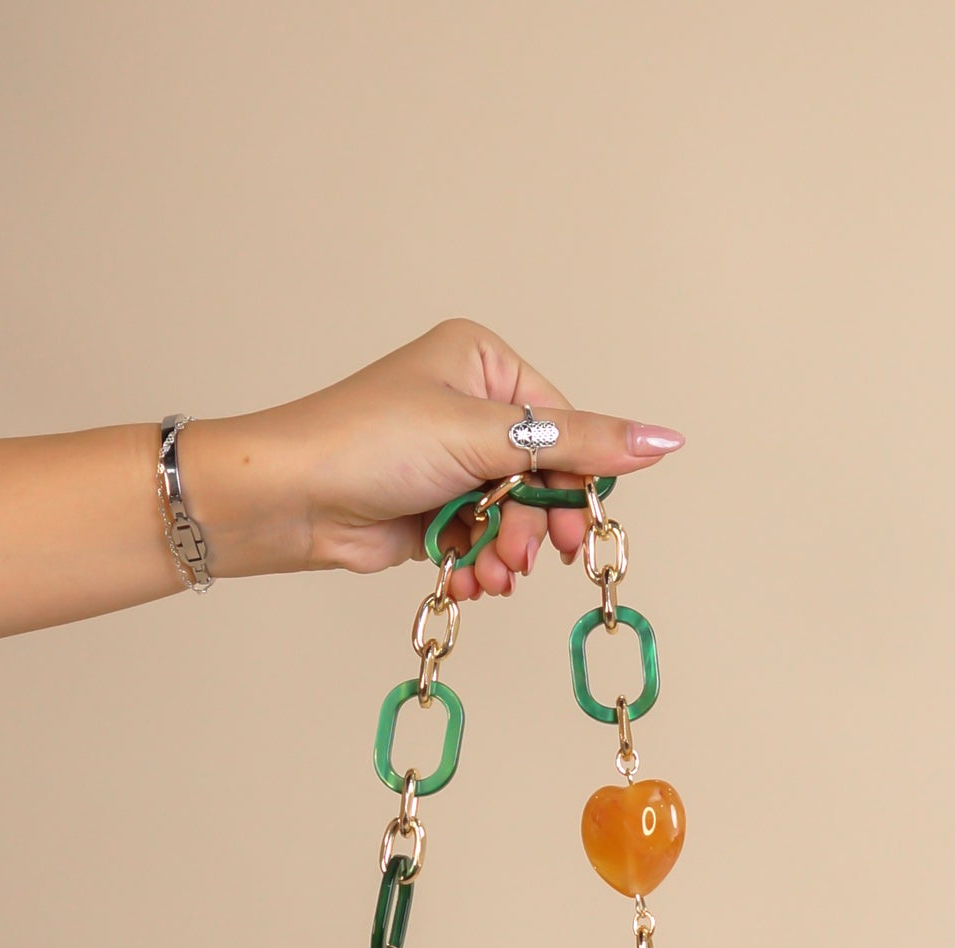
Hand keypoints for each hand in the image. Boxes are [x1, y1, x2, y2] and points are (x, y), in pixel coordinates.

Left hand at [177, 318, 684, 602]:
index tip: (577, 530)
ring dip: (506, 552)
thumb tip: (664, 440)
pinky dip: (480, 564)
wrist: (290, 499)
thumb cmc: (369, 443)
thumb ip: (577, 443)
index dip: (575, 483)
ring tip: (488, 571)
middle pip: (541, 477)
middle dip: (534, 525)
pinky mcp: (433, 510)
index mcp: (482, 363)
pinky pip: (483, 540)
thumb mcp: (483, 436)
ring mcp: (450, 462)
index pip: (561, 424)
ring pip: (513, 516)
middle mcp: (469, 407)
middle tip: (528, 558)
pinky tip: (468, 578)